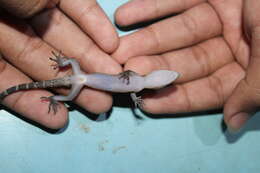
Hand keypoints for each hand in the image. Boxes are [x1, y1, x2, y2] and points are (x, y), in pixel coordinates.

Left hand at [0, 0, 121, 128]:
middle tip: (112, 92)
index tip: (117, 60)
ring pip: (40, 72)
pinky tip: (57, 119)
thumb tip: (109, 36)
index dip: (98, 40)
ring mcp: (1, 44)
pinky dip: (31, 104)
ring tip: (97, 108)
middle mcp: (23, 19)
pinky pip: (8, 87)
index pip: (77, 21)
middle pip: (62, 50)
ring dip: (69, 93)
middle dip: (89, 72)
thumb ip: (81, 7)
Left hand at [113, 0, 258, 131]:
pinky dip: (150, 7)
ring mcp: (219, 17)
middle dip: (155, 67)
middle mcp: (232, 45)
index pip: (208, 90)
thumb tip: (232, 123)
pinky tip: (124, 15)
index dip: (177, 98)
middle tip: (126, 73)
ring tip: (118, 48)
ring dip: (146, 39)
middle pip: (186, 61)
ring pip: (176, 33)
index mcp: (250, 68)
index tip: (146, 104)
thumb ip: (256, 90)